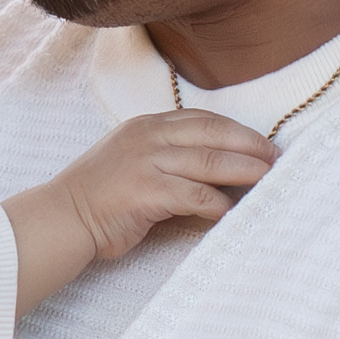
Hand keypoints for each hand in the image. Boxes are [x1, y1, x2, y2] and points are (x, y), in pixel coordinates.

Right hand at [19, 110, 272, 278]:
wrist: (62, 218)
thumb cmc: (99, 196)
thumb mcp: (132, 160)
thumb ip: (168, 155)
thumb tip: (216, 168)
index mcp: (146, 125)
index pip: (203, 119)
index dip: (238, 130)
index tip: (263, 144)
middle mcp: (147, 137)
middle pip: (214, 135)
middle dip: (251, 147)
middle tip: (277, 161)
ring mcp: (146, 163)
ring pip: (210, 162)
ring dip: (246, 172)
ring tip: (269, 181)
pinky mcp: (146, 192)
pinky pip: (195, 196)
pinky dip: (219, 205)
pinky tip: (231, 213)